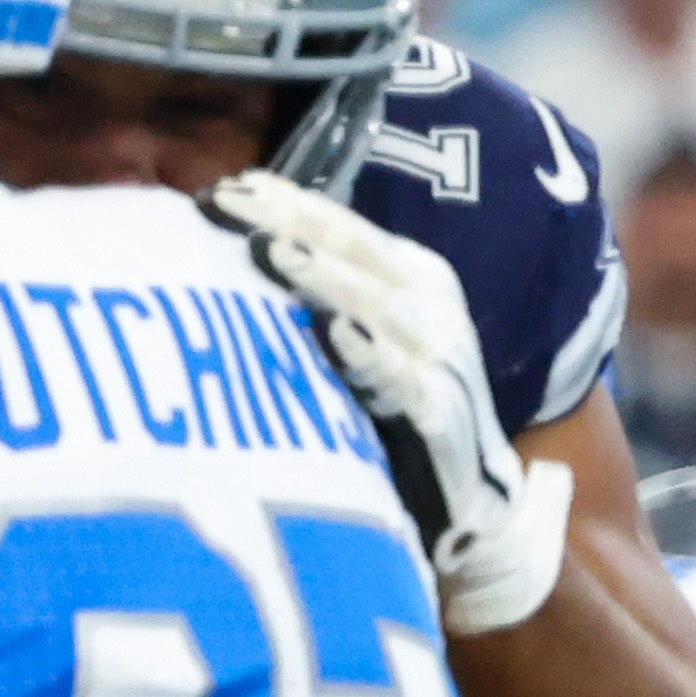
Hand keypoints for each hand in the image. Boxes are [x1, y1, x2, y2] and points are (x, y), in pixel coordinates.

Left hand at [209, 169, 569, 632]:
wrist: (470, 507)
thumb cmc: (389, 415)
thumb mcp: (358, 343)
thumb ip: (312, 298)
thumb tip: (227, 253)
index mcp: (409, 279)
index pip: (341, 227)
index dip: (287, 204)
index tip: (225, 188)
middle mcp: (431, 309)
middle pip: (354, 255)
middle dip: (293, 226)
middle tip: (230, 207)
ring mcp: (440, 360)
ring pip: (378, 306)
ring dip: (324, 280)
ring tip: (271, 254)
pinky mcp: (442, 416)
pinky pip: (402, 380)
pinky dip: (368, 356)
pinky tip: (331, 336)